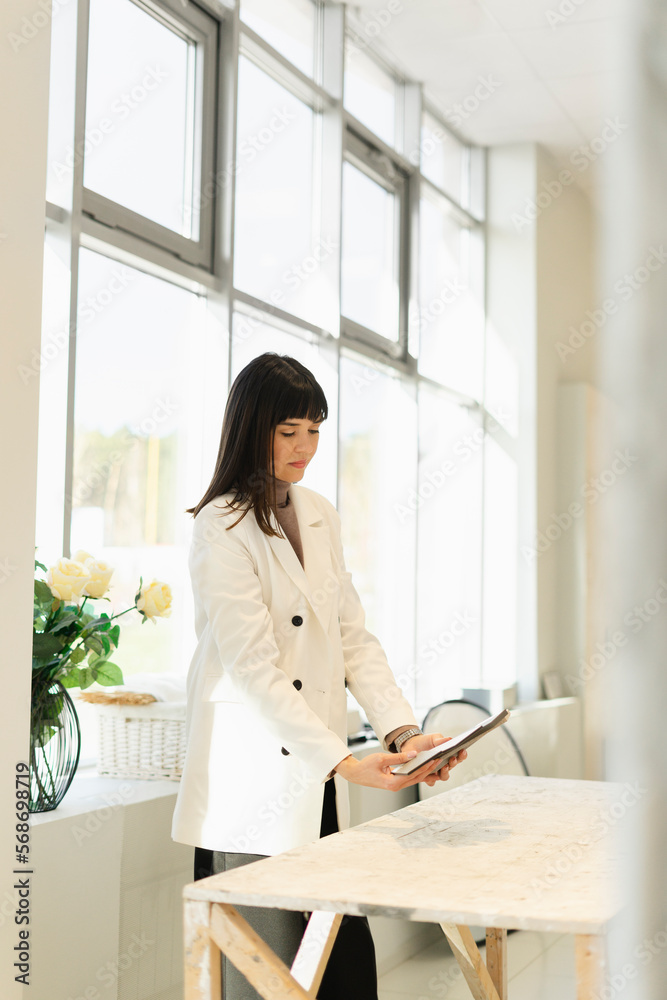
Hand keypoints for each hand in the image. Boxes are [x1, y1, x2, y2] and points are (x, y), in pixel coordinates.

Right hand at [334, 749, 450, 790]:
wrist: (355, 774)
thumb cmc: (365, 766)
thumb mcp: (381, 758)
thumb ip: (398, 757)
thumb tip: (413, 754)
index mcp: (392, 783)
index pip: (413, 775)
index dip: (424, 767)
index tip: (433, 760)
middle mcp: (395, 786)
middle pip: (416, 778)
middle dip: (428, 770)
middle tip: (439, 760)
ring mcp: (395, 786)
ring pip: (413, 779)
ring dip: (423, 771)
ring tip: (434, 762)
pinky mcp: (394, 783)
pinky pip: (408, 778)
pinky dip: (416, 772)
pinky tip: (422, 766)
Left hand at [401, 732, 467, 787]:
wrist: (411, 745)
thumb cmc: (425, 742)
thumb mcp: (433, 739)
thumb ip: (440, 740)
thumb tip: (450, 739)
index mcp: (449, 755)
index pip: (459, 756)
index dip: (462, 755)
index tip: (462, 750)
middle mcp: (444, 765)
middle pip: (452, 767)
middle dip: (454, 763)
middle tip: (453, 758)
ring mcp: (436, 772)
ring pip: (444, 776)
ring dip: (445, 772)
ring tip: (443, 766)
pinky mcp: (427, 777)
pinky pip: (431, 782)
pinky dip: (431, 780)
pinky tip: (430, 775)